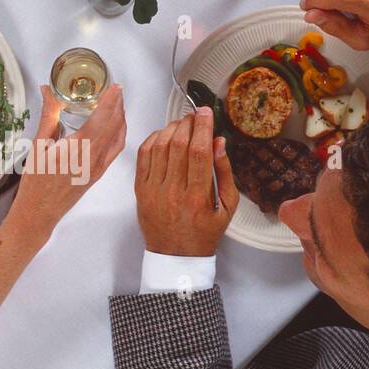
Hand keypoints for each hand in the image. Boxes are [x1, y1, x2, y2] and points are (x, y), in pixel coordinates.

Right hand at [9, 83, 126, 235]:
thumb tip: (48, 93)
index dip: (111, 100)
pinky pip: (115, 150)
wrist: (39, 212)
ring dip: (120, 119)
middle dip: (118, 106)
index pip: (103, 117)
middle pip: (114, 125)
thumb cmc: (36, 183)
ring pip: (118, 138)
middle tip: (116, 91)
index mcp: (80, 147)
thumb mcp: (38, 145)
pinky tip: (114, 129)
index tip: (115, 87)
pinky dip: (119, 135)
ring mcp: (99, 167)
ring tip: (116, 105)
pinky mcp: (98, 174)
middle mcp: (94, 157)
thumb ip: (48, 116)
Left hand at [134, 107, 238, 255]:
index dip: (203, 127)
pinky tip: (164, 135)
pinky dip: (153, 139)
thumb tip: (219, 142)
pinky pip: (143, 156)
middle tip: (195, 115)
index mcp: (198, 197)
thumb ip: (225, 173)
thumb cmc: (204, 232)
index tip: (206, 113)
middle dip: (188, 123)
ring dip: (171, 128)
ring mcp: (154, 190)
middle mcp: (173, 192)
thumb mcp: (227, 207)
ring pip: (159, 147)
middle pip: (178, 145)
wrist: (175, 255)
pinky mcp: (140, 190)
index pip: (199, 152)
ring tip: (182, 124)